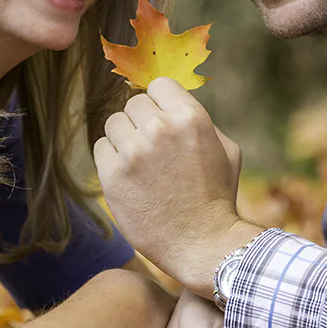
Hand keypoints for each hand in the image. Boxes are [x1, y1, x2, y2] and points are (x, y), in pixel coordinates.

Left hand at [94, 78, 259, 295]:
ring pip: (113, 123)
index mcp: (190, 118)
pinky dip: (111, 159)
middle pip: (133, 104)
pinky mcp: (113, 175)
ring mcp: (134, 152)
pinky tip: (129, 177)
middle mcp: (160, 129)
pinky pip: (101, 148)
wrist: (201, 243)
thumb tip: (170, 102)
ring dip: (124, 139)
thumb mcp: (226, 149)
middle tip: (152, 149)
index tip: (162, 119)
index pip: (159, 85)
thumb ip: (198, 120)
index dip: (160, 102)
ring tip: (140, 163)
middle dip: (142, 122)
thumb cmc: (216, 196)